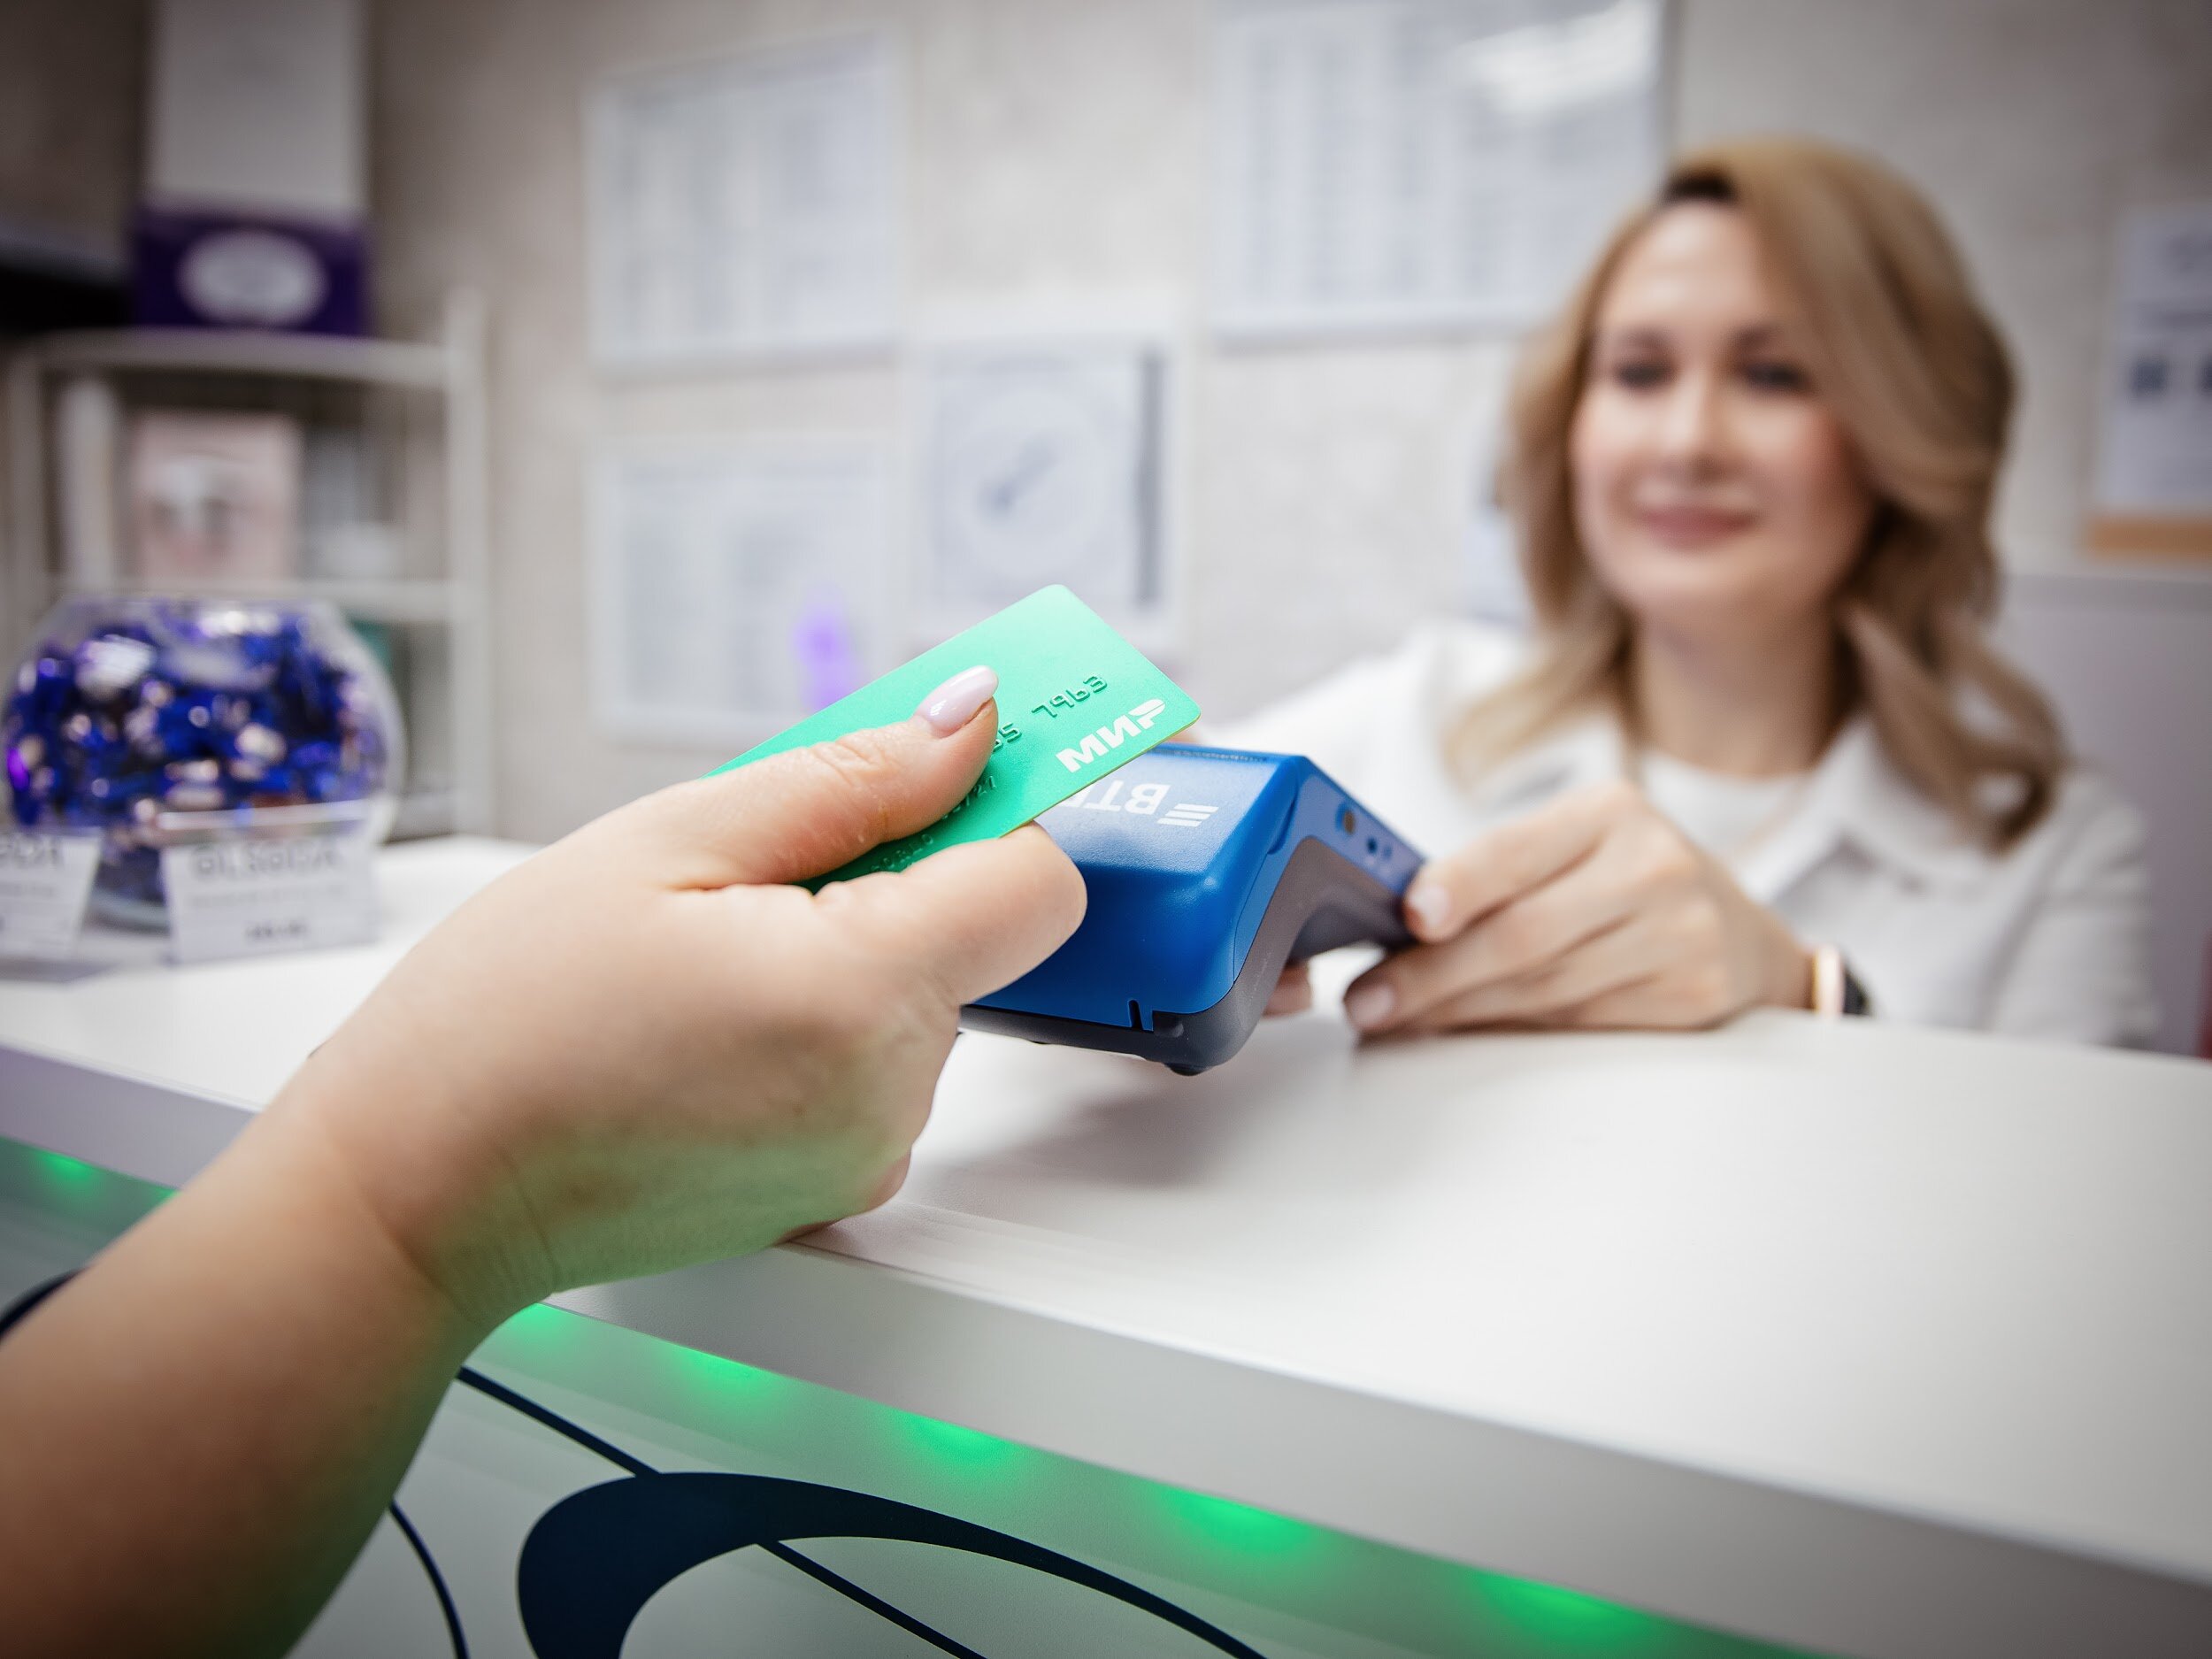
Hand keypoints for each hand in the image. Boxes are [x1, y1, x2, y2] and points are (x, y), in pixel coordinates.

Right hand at [274, 670, 1085, 1326]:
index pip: (1038, 881)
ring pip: (918, 999)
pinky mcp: (829, 1189)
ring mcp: (864, 1158)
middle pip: (970, 936)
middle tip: (740, 877)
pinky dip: (817, 1023)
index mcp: (864, 998)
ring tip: (696, 962)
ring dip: (842, 952)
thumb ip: (850, 779)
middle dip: (885, 879)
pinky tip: (701, 1024)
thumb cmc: (505, 1016)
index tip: (927, 774)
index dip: (991, 809)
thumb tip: (969, 726)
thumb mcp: (671, 840)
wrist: (415, 1191)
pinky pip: (870, 1068)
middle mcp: (890, 1097)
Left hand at [1341, 779, 1809, 1035]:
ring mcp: (1679, 934)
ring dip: (1458, 1010)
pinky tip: (1467, 1029)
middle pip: (1522, 934)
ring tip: (1398, 1018)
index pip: (1516, 850)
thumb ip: (1501, 872)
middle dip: (1432, 974)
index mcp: (1610, 812)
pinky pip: (1576, 1023)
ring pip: (1542, 988)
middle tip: (1370, 999)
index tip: (1409, 916)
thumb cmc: (1626, 882)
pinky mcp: (1690, 997)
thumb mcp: (1578, 846)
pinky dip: (1510, 1030)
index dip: (1459, 885)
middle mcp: (1652, 866)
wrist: (1738, 933)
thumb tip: (1399, 926)